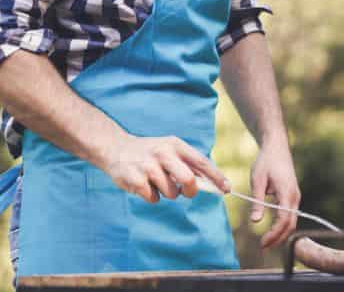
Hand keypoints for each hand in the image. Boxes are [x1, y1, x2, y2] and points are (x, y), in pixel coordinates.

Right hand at [103, 134, 229, 202]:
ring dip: (167, 193)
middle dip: (190, 191)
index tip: (227, 189)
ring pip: (171, 193)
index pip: (201, 162)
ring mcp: (148, 166)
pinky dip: (152, 196)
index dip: (216, 177)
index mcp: (175, 145)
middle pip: (188, 180)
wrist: (116, 148)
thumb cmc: (150, 153)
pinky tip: (144, 184)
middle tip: (186, 191)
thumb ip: (188, 164)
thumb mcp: (169, 149)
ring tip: (156, 181)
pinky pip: (154, 198)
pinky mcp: (136, 179)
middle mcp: (163, 153)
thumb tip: (211, 184)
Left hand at [249, 143, 300, 247]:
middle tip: (262, 246)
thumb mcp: (257, 180)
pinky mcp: (292, 196)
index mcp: (286, 192)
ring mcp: (295, 196)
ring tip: (266, 242)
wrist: (276, 147)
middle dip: (278, 238)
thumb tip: (255, 221)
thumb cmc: (266, 161)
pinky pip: (290, 215)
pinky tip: (272, 231)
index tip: (262, 242)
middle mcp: (294, 196)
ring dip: (281, 233)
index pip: (284, 219)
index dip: (274, 233)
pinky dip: (282, 225)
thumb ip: (257, 202)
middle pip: (291, 224)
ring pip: (292, 221)